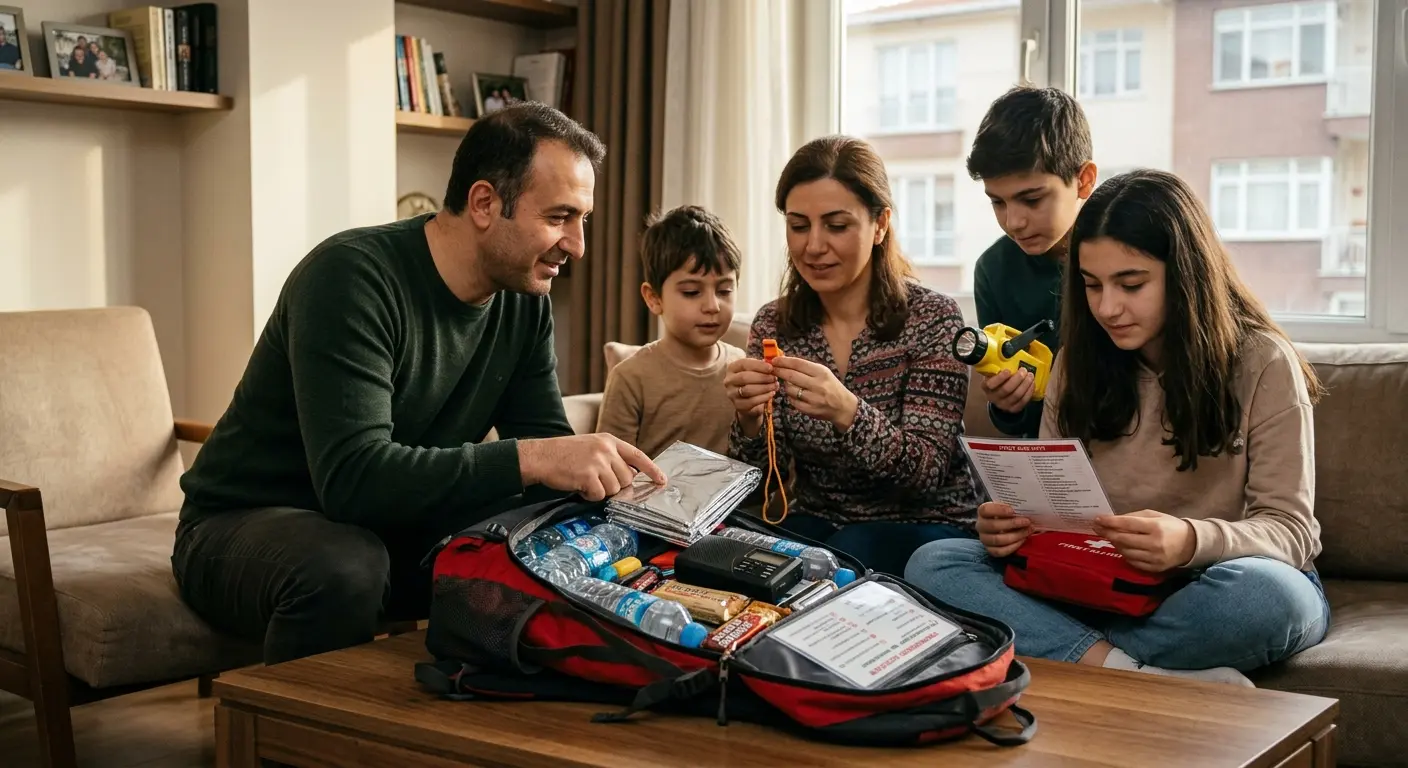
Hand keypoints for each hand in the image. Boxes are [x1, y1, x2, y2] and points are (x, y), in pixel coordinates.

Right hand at [517, 434, 667, 501]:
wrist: (540, 456)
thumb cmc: (564, 454)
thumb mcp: (591, 447)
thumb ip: (611, 457)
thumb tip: (630, 476)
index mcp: (608, 440)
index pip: (637, 455)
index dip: (652, 469)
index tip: (662, 480)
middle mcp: (606, 449)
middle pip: (627, 478)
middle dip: (615, 485)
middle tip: (597, 481)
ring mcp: (597, 462)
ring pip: (614, 489)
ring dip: (600, 491)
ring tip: (584, 481)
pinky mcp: (588, 475)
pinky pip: (598, 495)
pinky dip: (589, 495)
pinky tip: (578, 486)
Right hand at [723, 357, 778, 435]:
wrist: (749, 401)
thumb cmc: (753, 381)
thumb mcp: (755, 371)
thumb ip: (762, 365)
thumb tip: (773, 362)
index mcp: (732, 368)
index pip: (743, 364)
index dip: (758, 365)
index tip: (771, 368)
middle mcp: (729, 380)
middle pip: (744, 377)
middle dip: (762, 377)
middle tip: (774, 378)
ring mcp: (732, 394)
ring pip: (748, 390)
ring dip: (764, 387)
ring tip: (775, 385)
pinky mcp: (738, 405)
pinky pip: (752, 401)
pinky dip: (764, 397)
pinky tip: (772, 393)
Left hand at [769, 356, 860, 431]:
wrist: (844, 407)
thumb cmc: (831, 386)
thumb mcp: (823, 372)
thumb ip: (806, 367)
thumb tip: (785, 360)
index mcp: (821, 372)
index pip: (798, 364)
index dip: (784, 361)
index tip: (774, 360)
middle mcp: (817, 385)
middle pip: (791, 376)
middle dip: (779, 371)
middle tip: (772, 369)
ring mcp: (813, 398)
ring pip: (790, 389)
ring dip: (785, 385)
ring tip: (789, 383)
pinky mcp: (809, 410)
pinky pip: (792, 401)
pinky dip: (790, 396)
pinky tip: (794, 394)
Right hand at [976, 502, 1031, 556]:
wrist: (1005, 525)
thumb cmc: (1007, 514)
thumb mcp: (1008, 507)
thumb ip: (1014, 506)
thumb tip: (1026, 508)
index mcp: (983, 512)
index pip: (986, 510)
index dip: (999, 510)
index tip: (1013, 511)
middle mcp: (980, 525)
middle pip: (993, 526)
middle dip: (1012, 524)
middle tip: (1026, 521)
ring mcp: (984, 539)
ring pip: (997, 540)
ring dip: (1016, 535)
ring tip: (1028, 531)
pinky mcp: (990, 550)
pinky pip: (1000, 551)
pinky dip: (1013, 546)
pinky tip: (1022, 540)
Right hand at [982, 369, 1035, 413]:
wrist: (998, 397)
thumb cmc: (997, 380)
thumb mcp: (993, 374)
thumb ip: (997, 367)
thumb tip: (1007, 353)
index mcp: (986, 387)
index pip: (990, 384)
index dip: (1000, 378)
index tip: (1008, 370)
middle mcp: (993, 398)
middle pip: (1006, 389)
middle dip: (1017, 379)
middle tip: (1024, 370)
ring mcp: (1003, 405)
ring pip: (1016, 395)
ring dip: (1025, 384)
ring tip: (1030, 375)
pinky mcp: (1013, 409)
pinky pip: (1023, 401)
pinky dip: (1029, 392)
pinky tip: (1032, 384)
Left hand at [1093, 510, 1196, 572]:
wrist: (1190, 545)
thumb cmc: (1170, 526)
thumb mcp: (1155, 515)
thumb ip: (1134, 517)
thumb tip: (1112, 520)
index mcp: (1155, 527)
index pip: (1127, 524)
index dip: (1110, 522)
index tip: (1098, 519)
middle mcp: (1154, 544)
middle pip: (1123, 539)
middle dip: (1107, 533)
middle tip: (1097, 528)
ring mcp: (1154, 558)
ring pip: (1125, 551)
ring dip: (1114, 543)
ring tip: (1110, 536)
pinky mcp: (1154, 568)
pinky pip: (1132, 561)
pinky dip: (1124, 553)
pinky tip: (1121, 547)